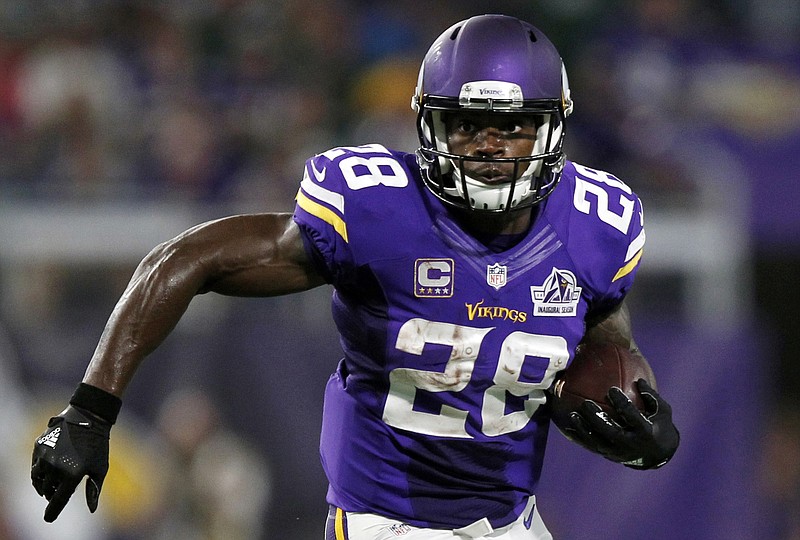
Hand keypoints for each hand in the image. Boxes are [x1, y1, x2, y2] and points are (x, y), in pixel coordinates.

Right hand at [31, 405, 111, 521]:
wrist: (88, 417)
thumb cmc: (98, 444)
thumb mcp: (100, 467)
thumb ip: (94, 490)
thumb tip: (92, 510)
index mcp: (73, 474)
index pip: (58, 501)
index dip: (52, 512)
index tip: (49, 518)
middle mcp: (56, 466)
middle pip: (47, 491)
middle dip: (51, 494)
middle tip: (58, 492)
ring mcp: (45, 456)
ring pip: (38, 479)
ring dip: (44, 484)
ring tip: (53, 483)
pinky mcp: (39, 446)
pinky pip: (35, 465)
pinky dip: (40, 471)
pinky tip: (49, 470)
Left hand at [567, 379, 678, 468]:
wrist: (658, 454)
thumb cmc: (660, 425)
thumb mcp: (663, 411)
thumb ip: (652, 396)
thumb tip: (639, 380)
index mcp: (646, 432)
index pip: (632, 416)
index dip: (621, 403)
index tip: (611, 389)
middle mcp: (631, 445)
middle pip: (611, 432)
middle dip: (597, 418)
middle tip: (585, 403)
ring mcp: (620, 452)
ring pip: (598, 442)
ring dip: (584, 430)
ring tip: (573, 415)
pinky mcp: (610, 456)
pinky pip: (592, 447)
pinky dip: (580, 437)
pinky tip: (568, 427)